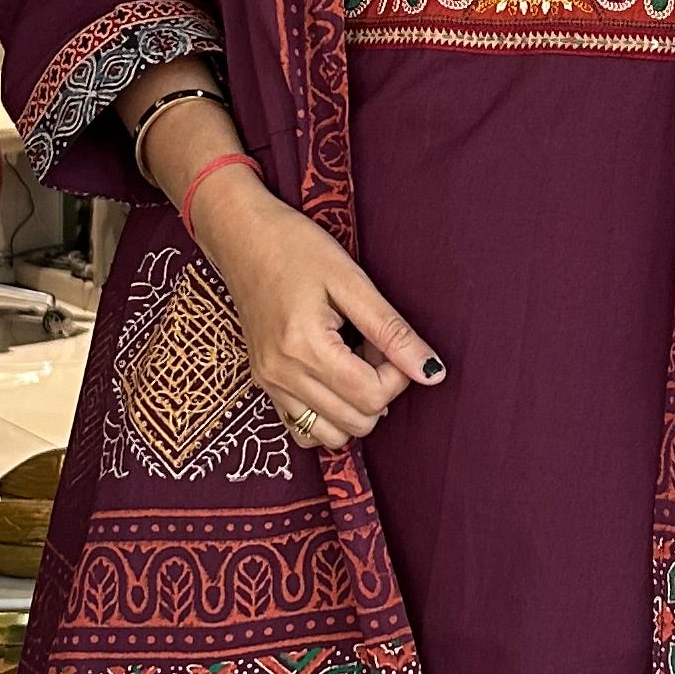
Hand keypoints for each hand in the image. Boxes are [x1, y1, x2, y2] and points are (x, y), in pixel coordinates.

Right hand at [124, 80, 441, 444]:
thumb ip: (392, 331)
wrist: (242, 237)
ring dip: (355, 407)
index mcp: (304, 347)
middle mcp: (282, 375)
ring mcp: (269, 384)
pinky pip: (303, 430)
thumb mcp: (351, 280)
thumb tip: (432, 372)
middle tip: (374, 349)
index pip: (371, 397)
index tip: (393, 343)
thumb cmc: (297, 248)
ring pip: (331, 435)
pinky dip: (328, 416)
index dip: (398, 376)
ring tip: (353, 362)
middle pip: (355, 423)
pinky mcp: (264, 385)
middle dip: (379, 391)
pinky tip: (334, 379)